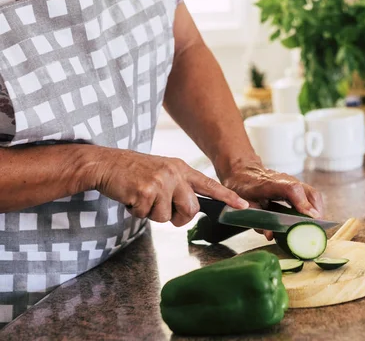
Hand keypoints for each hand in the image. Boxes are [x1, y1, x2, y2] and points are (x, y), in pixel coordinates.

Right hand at [91, 148, 247, 226]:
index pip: (209, 185)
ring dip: (152, 214)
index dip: (227, 197)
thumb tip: (189, 209)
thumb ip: (178, 187)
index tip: (243, 206)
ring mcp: (161, 181)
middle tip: (160, 208)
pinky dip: (138, 212)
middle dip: (177, 217)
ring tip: (142, 197)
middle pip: (191, 210)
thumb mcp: (162, 172)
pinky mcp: (146, 190)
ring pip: (167, 217)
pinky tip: (132, 197)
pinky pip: (148, 216)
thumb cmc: (133, 172)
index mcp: (181, 168)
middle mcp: (175, 173)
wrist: (106, 163)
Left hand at [220, 160, 323, 240]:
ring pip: (312, 194)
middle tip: (317, 228)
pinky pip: (310, 195)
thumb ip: (258, 220)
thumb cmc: (243, 187)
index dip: (303, 203)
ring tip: (316, 226)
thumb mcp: (245, 205)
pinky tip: (312, 219)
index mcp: (269, 184)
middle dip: (316, 212)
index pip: (292, 189)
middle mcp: (285, 180)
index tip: (311, 218)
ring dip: (318, 210)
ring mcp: (292, 181)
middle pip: (309, 192)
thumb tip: (270, 235)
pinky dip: (314, 207)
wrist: (243, 171)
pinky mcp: (295, 185)